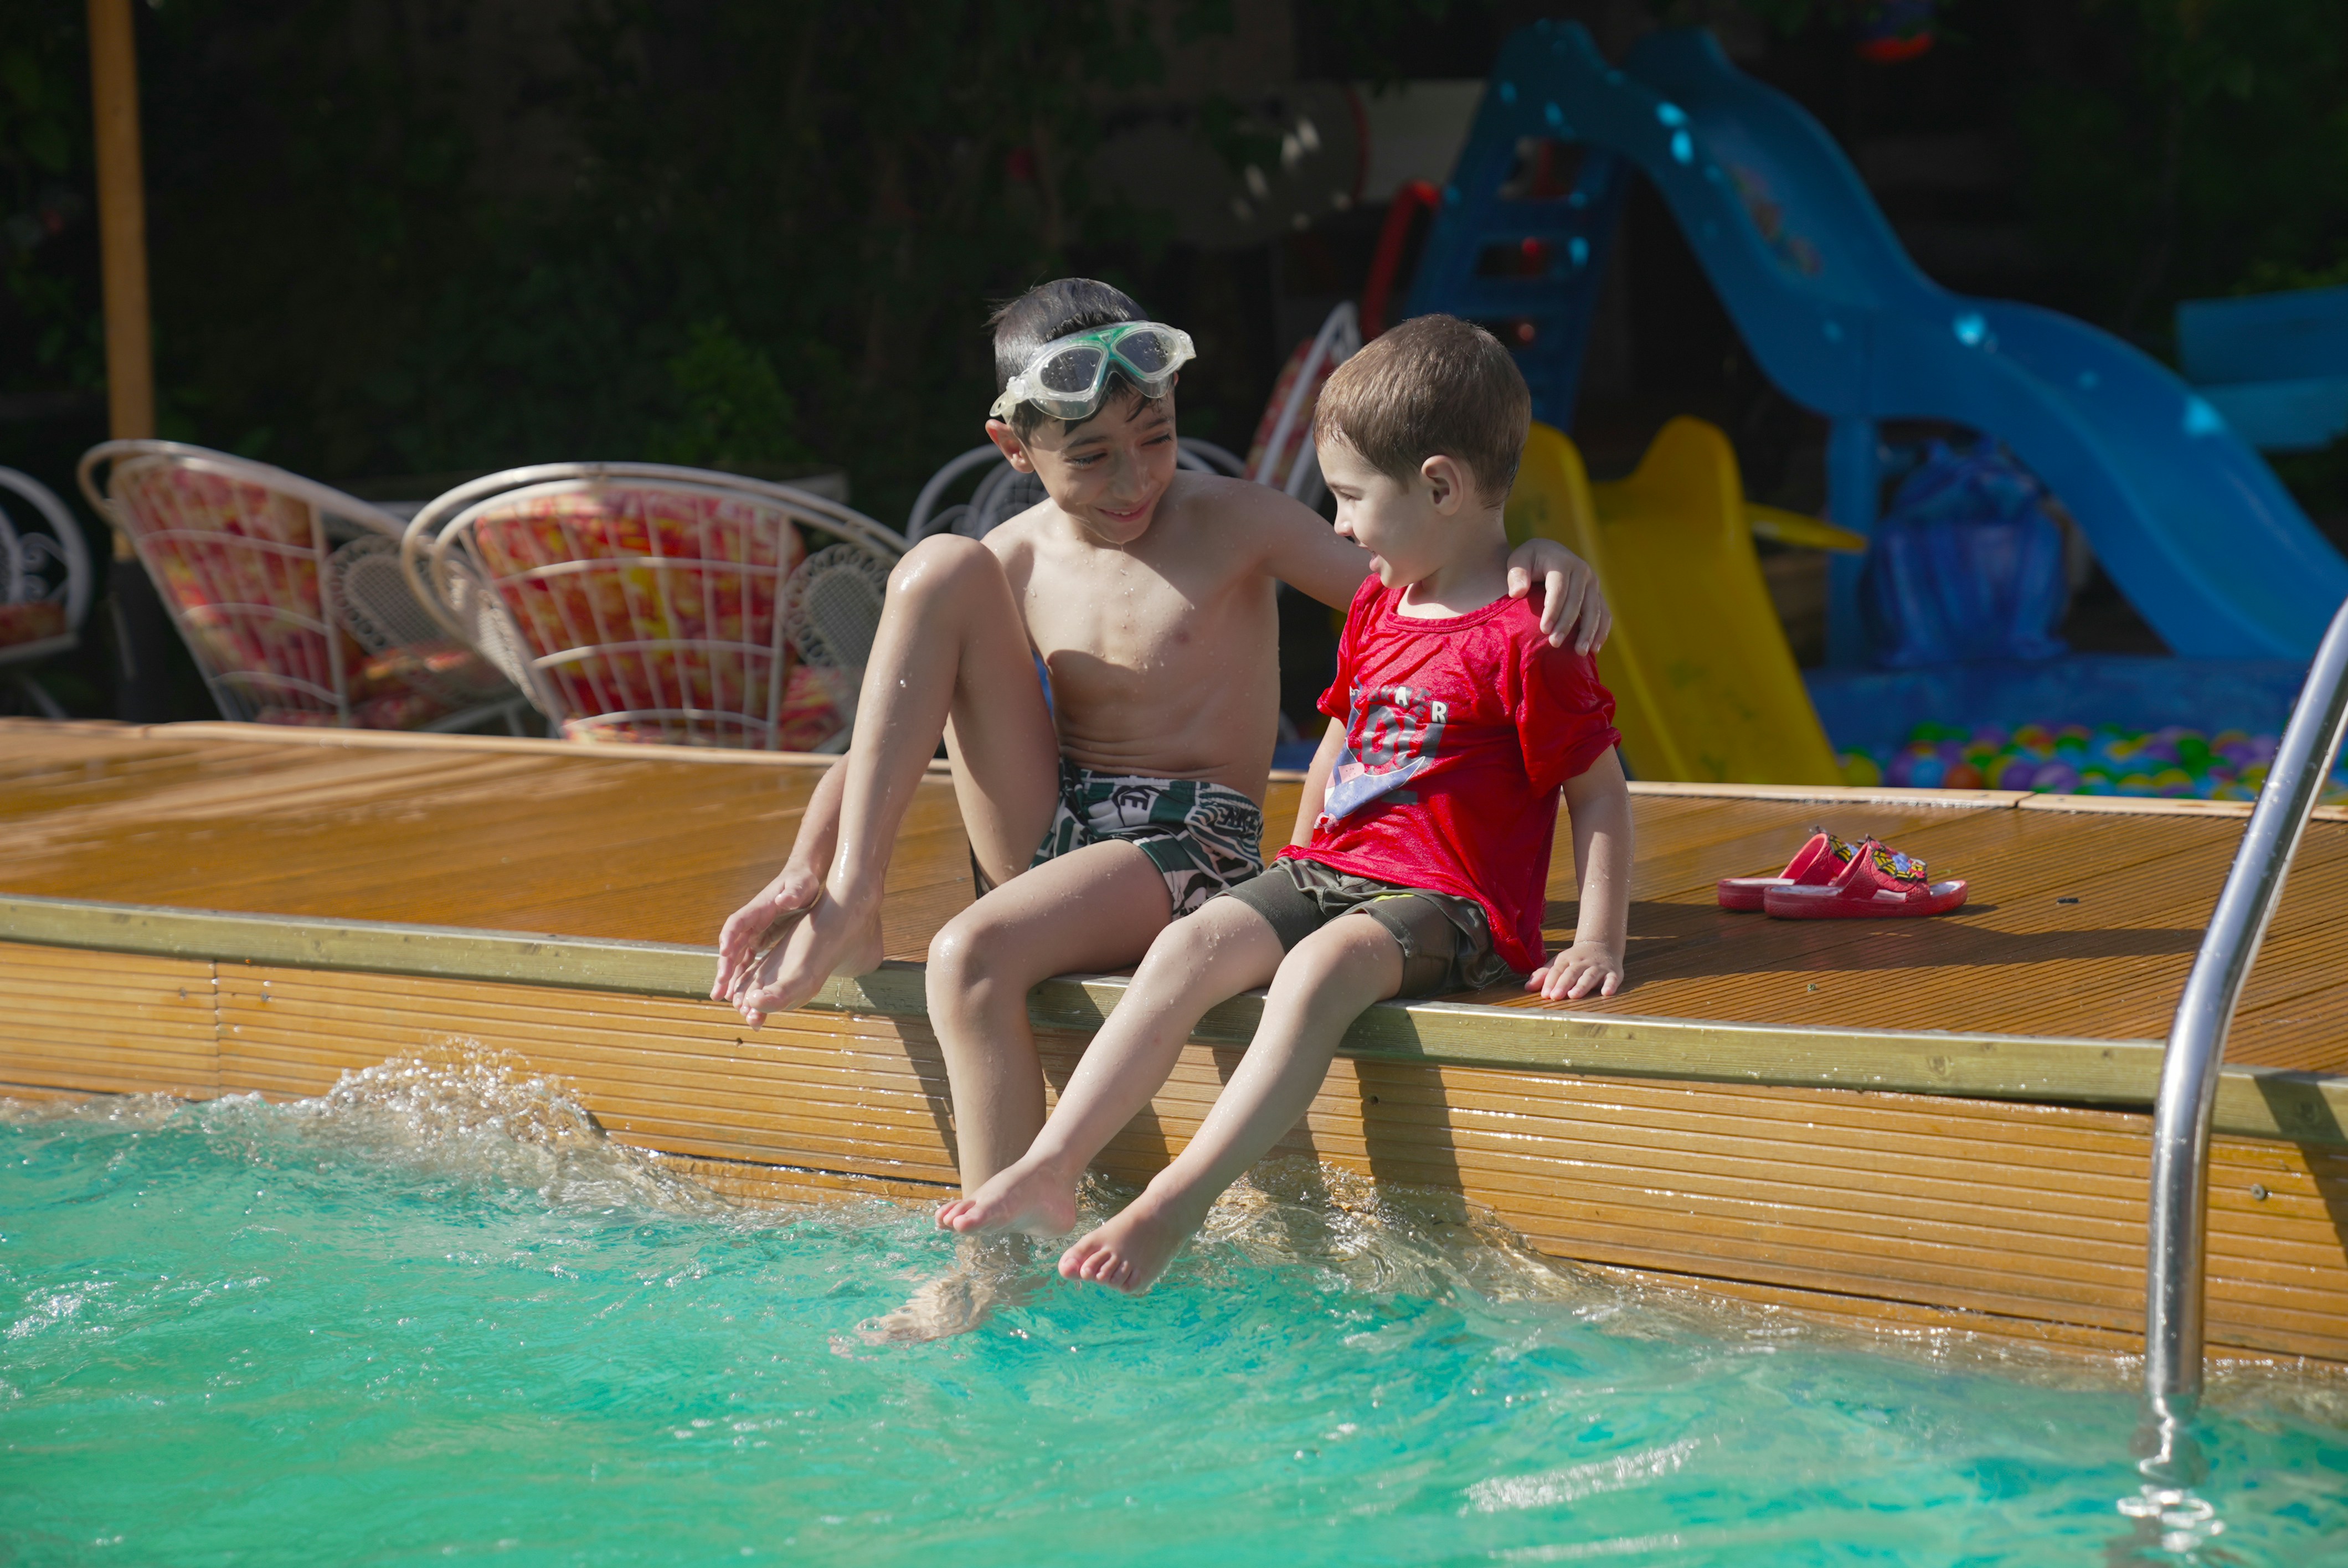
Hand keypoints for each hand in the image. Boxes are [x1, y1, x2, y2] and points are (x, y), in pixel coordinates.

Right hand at [711, 862, 821, 1001]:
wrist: (802, 880)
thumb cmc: (801, 881)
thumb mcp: (801, 885)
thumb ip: (794, 893)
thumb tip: (785, 899)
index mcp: (758, 908)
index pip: (737, 922)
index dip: (729, 937)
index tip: (723, 954)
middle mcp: (751, 921)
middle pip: (731, 944)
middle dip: (724, 965)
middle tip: (719, 986)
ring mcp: (753, 930)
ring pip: (735, 955)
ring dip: (728, 974)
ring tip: (720, 995)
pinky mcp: (760, 938)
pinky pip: (746, 957)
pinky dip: (741, 973)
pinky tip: (736, 990)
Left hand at [1505, 545, 1611, 654]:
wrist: (1547, 552)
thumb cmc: (1529, 561)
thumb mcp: (1517, 561)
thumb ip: (1516, 575)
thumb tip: (1517, 592)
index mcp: (1562, 562)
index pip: (1559, 589)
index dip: (1553, 610)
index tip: (1544, 630)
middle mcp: (1582, 570)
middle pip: (1577, 602)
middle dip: (1567, 625)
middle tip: (1555, 644)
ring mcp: (1593, 582)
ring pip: (1595, 609)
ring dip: (1589, 632)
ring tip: (1580, 653)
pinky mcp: (1597, 593)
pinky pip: (1604, 613)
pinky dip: (1601, 630)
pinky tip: (1594, 648)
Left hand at [1528, 941, 1623, 1001]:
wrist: (1601, 944)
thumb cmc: (1576, 960)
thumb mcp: (1559, 963)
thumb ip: (1544, 975)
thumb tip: (1527, 987)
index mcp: (1567, 960)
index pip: (1557, 970)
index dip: (1550, 982)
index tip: (1544, 994)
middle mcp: (1582, 963)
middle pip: (1571, 973)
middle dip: (1563, 984)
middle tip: (1555, 996)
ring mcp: (1598, 967)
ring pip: (1589, 976)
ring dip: (1582, 986)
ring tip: (1574, 995)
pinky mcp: (1613, 972)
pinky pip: (1613, 979)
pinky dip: (1610, 985)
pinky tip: (1607, 993)